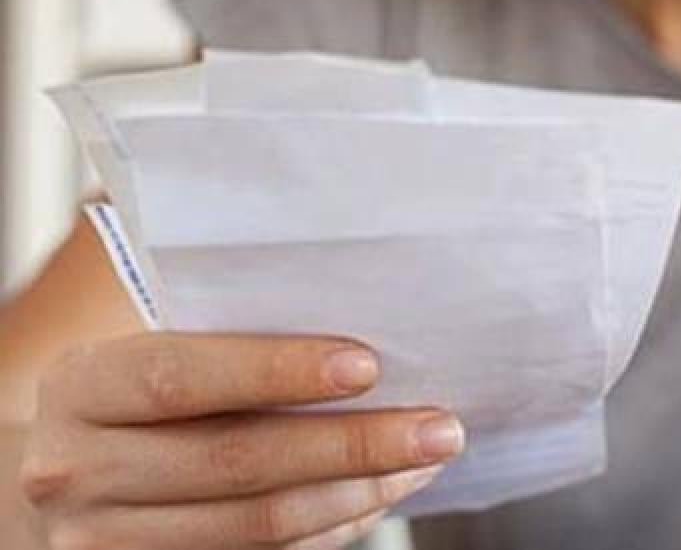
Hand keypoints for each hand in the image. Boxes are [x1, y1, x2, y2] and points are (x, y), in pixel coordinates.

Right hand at [19, 332, 464, 549]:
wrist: (66, 469)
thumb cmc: (132, 393)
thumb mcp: (149, 347)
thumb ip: (227, 336)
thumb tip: (365, 327)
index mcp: (83, 387)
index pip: (182, 377)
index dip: (277, 371)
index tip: (367, 365)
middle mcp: (79, 471)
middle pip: (238, 463)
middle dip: (355, 445)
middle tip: (439, 427)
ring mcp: (106, 542)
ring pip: (259, 526)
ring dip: (359, 493)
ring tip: (424, 462)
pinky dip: (332, 527)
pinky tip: (378, 496)